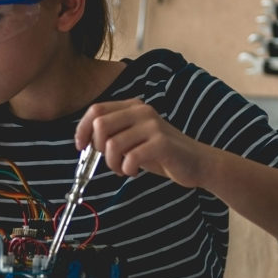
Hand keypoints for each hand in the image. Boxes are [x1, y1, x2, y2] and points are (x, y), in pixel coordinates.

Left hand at [75, 98, 208, 186]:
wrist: (197, 163)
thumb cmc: (160, 153)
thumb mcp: (133, 138)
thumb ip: (112, 135)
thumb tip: (84, 141)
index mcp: (132, 106)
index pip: (96, 110)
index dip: (82, 129)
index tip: (81, 147)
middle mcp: (142, 111)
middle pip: (100, 124)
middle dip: (98, 148)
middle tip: (109, 160)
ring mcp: (152, 125)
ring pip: (112, 144)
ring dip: (112, 163)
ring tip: (123, 169)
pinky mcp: (161, 143)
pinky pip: (130, 157)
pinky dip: (127, 169)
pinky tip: (134, 171)